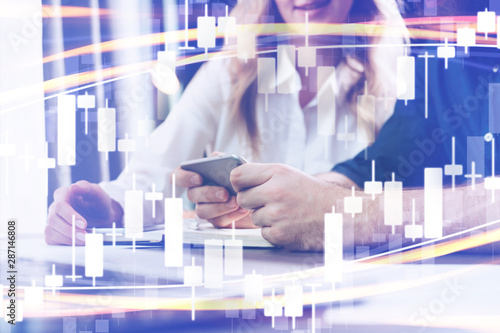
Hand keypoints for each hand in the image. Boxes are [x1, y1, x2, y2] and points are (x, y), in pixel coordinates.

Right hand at [45, 180, 122, 244]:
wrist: (102, 217)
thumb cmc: (98, 203)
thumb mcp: (97, 193)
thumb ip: (86, 188)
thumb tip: (74, 187)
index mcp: (63, 194)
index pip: (60, 205)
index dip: (70, 216)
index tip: (84, 224)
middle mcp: (55, 207)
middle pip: (53, 220)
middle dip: (70, 230)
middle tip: (85, 236)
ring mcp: (53, 220)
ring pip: (50, 231)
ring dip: (67, 238)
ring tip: (83, 241)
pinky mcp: (53, 231)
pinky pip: (51, 240)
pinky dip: (63, 243)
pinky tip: (76, 243)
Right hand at [173, 153, 255, 227]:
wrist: (256, 192)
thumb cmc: (240, 176)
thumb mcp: (231, 162)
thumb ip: (222, 159)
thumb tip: (216, 160)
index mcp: (197, 176)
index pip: (178, 176)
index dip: (184, 178)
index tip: (198, 178)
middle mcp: (197, 193)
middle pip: (192, 195)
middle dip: (208, 194)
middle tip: (224, 193)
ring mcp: (205, 208)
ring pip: (202, 211)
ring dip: (219, 207)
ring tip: (235, 202)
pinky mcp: (216, 220)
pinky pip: (218, 221)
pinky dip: (231, 215)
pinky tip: (242, 209)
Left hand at [231, 163, 346, 249]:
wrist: (338, 214)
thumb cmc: (312, 193)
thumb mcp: (288, 174)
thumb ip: (262, 174)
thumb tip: (234, 179)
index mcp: (277, 174)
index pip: (237, 176)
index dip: (239, 183)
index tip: (246, 186)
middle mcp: (275, 193)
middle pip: (242, 199)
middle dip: (253, 202)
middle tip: (272, 201)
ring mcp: (277, 215)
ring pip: (254, 217)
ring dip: (266, 217)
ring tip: (286, 212)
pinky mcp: (279, 235)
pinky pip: (263, 232)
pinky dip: (274, 231)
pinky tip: (290, 224)